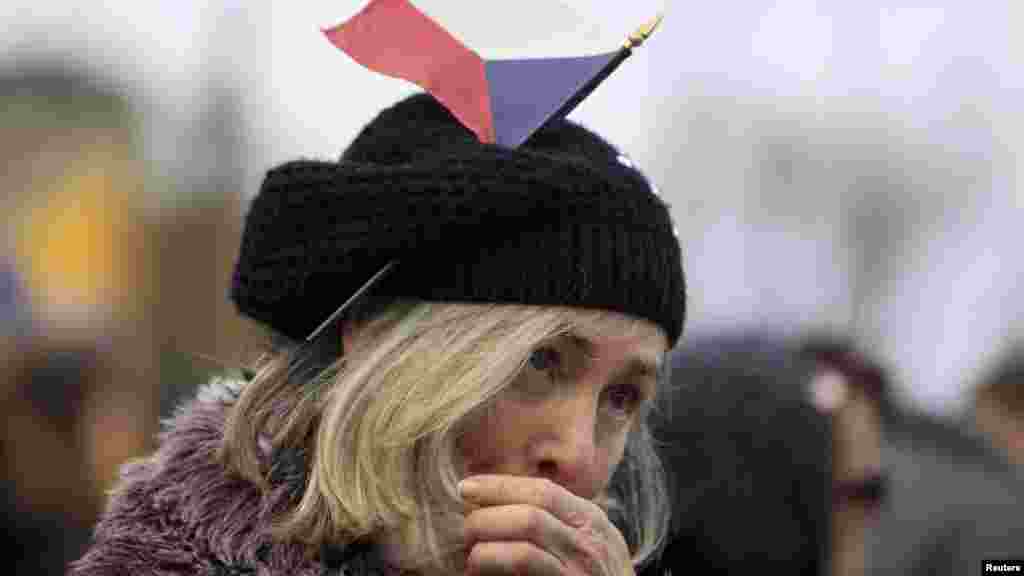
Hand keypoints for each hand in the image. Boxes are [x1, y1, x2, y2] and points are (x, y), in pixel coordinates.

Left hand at [459, 475, 635, 575]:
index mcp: (592, 521)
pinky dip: (494, 564)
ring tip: (471, 554)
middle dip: (488, 515)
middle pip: (530, 512)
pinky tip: (478, 571)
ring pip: (525, 539)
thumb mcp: (588, 545)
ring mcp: (580, 570)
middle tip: (466, 529)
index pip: (542, 490)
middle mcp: (590, 542)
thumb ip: (556, 523)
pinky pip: (525, 564)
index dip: (500, 486)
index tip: (466, 487)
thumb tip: (498, 504)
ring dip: (487, 543)